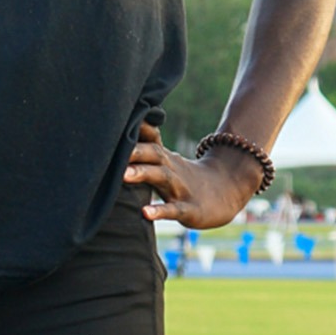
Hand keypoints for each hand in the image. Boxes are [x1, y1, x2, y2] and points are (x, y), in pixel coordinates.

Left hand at [123, 122, 262, 228]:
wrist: (225, 193)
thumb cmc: (185, 177)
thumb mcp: (167, 160)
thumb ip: (147, 145)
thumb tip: (127, 125)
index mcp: (164, 158)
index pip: (150, 138)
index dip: (135, 129)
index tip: (114, 121)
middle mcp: (172, 169)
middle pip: (154, 154)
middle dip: (134, 150)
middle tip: (110, 149)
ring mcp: (181, 189)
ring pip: (162, 177)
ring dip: (143, 174)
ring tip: (124, 175)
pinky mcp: (190, 210)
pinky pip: (174, 210)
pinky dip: (160, 211)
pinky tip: (145, 213)